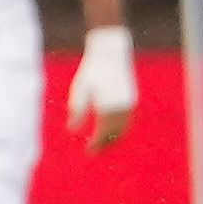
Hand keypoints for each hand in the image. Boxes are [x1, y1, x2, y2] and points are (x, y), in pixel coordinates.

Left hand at [67, 26, 137, 147]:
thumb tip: (71, 130)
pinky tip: (112, 128)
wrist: (111, 51)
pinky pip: (127, 120)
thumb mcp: (79, 89)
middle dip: (105, 144)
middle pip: (115, 134)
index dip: (96, 144)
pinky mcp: (131, 98)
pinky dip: (120, 128)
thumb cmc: (91, 69)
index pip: (103, 134)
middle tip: (94, 151)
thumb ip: (76, 111)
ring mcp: (129, 104)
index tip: (88, 152)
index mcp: (108, 108)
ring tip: (103, 142)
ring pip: (123, 128)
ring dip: (114, 137)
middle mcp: (121, 109)